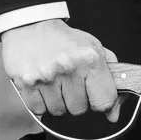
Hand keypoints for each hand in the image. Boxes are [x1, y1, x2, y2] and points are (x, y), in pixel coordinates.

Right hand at [2, 19, 121, 122]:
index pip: (104, 101)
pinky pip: (39, 110)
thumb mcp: (94, 49)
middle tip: (68, 82)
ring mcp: (46, 76)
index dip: (99, 101)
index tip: (93, 95)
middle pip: (79, 109)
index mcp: (90, 59)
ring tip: (54, 82)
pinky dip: (40, 102)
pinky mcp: (26, 83)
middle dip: (75, 99)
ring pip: (58, 111)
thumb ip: (111, 78)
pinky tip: (41, 85)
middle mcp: (69, 67)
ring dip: (57, 101)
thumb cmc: (65, 40)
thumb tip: (114, 114)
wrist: (30, 25)